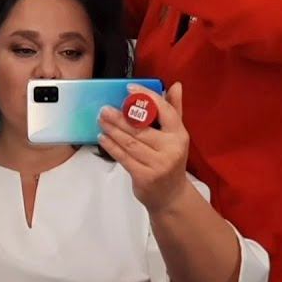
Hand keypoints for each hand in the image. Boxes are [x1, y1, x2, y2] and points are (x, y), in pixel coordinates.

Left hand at [98, 83, 189, 212]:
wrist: (171, 196)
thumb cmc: (170, 160)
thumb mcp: (176, 135)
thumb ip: (174, 109)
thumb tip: (175, 85)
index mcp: (179, 135)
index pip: (164, 110)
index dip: (147, 97)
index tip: (130, 88)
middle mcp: (171, 149)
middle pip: (141, 128)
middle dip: (120, 117)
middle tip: (105, 108)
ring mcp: (158, 164)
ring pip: (130, 142)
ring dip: (113, 130)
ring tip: (101, 120)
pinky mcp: (145, 176)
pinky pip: (124, 157)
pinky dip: (111, 146)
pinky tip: (103, 138)